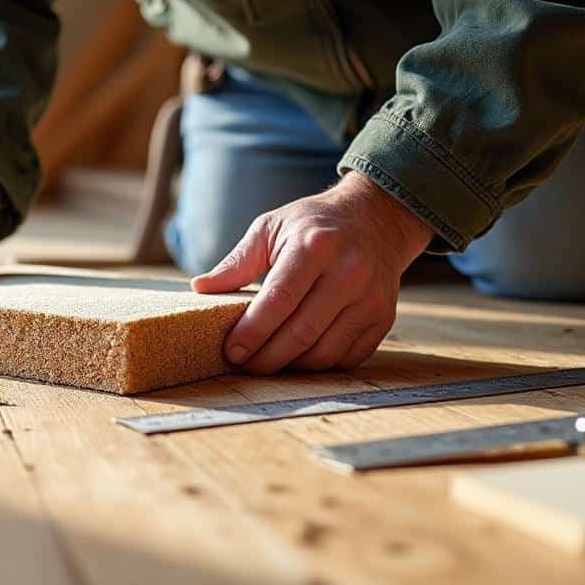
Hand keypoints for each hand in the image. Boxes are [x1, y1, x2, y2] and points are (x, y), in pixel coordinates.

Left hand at [191, 171, 432, 372]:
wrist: (377, 219)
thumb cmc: (313, 225)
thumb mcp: (271, 227)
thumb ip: (237, 261)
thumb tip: (201, 288)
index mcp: (316, 246)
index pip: (279, 300)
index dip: (252, 331)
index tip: (231, 350)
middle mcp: (349, 272)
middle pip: (301, 333)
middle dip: (265, 357)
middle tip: (243, 363)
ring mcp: (371, 298)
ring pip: (323, 352)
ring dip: (290, 365)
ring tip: (268, 359)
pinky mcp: (383, 318)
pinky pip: (346, 358)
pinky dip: (318, 365)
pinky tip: (299, 355)